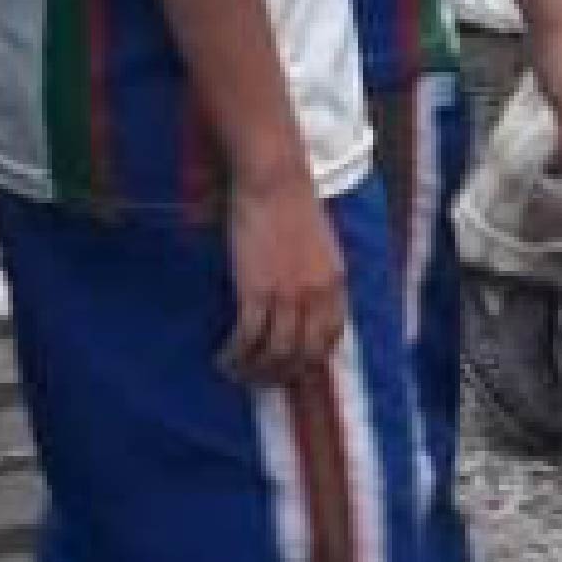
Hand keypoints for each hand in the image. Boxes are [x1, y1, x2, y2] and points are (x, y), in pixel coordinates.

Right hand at [222, 173, 346, 382]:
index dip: (312, 361)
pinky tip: (224, 358)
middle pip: (304, 354)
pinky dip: (235, 354)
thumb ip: (318, 278)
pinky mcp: (257, 291)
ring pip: (275, 353)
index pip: (331, 338)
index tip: (293, 369)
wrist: (275, 181)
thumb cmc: (293, 206)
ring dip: (254, 370)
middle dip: (282, 374)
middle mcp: (317, 295)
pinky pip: (248, 337)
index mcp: (336, 284)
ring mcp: (289, 295)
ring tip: (237, 372)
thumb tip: (304, 304)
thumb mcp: (321, 247)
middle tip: (260, 380)